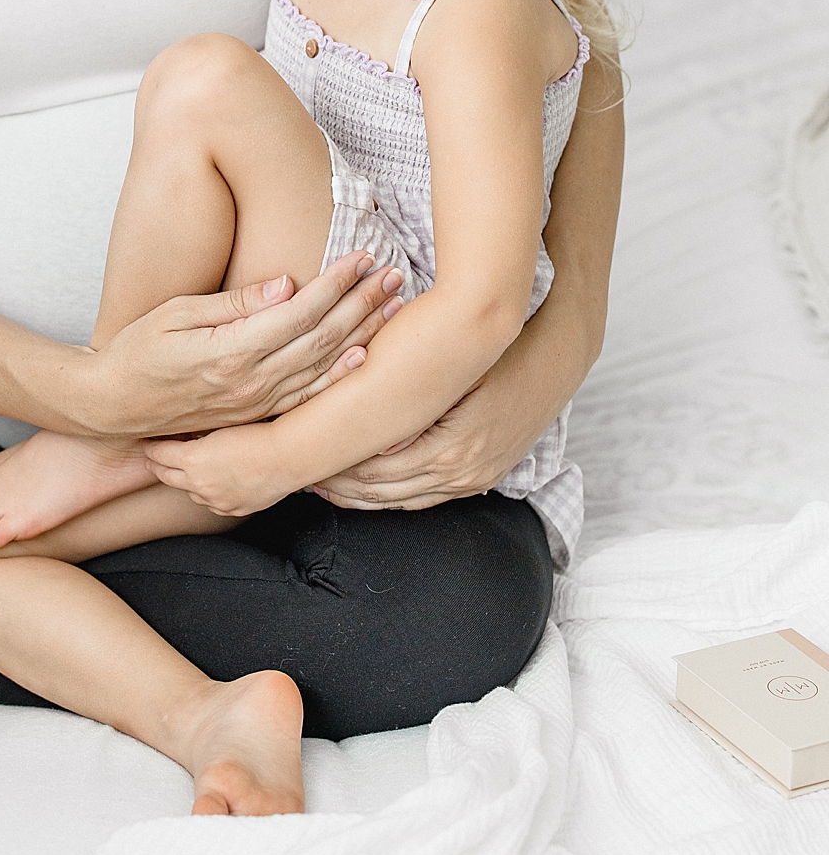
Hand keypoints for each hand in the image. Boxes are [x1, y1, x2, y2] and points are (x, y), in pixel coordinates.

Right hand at [84, 254, 404, 439]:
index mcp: (231, 352)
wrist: (114, 406)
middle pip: (322, 338)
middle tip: (394, 274)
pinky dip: (339, 375)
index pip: (300, 313)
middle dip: (362, 303)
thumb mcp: (176, 314)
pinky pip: (307, 396)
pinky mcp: (255, 415)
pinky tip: (362, 355)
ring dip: (362, 335)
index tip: (362, 257)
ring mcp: (255, 403)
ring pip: (323, 368)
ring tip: (393, 306)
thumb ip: (235, 303)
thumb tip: (285, 285)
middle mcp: (250, 382)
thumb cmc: (138, 351)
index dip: (336, 284)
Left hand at [144, 423, 291, 518]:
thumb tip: (186, 437)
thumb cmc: (259, 434)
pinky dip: (209, 494)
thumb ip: (197, 438)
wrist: (289, 456)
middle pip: (166, 477)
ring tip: (185, 471)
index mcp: (193, 460)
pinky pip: (213, 504)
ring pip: (190, 493)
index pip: (159, 455)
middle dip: (157, 466)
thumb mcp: (220, 429)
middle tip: (151, 459)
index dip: (151, 448)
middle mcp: (200, 484)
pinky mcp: (233, 509)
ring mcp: (216, 500)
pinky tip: (213, 484)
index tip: (147, 443)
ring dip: (185, 482)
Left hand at [310, 371, 519, 510]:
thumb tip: (364, 430)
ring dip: (360, 496)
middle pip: (383, 491)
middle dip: (339, 485)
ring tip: (323, 485)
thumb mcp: (449, 372)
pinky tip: (365, 490)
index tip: (304, 458)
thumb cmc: (493, 354)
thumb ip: (408, 404)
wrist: (553, 361)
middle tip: (301, 476)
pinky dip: (391, 496)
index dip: (336, 466)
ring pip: (401, 500)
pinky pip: (425, 499)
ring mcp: (473, 480)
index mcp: (450, 448)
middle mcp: (461, 473)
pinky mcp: (480, 479)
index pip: (375, 470)